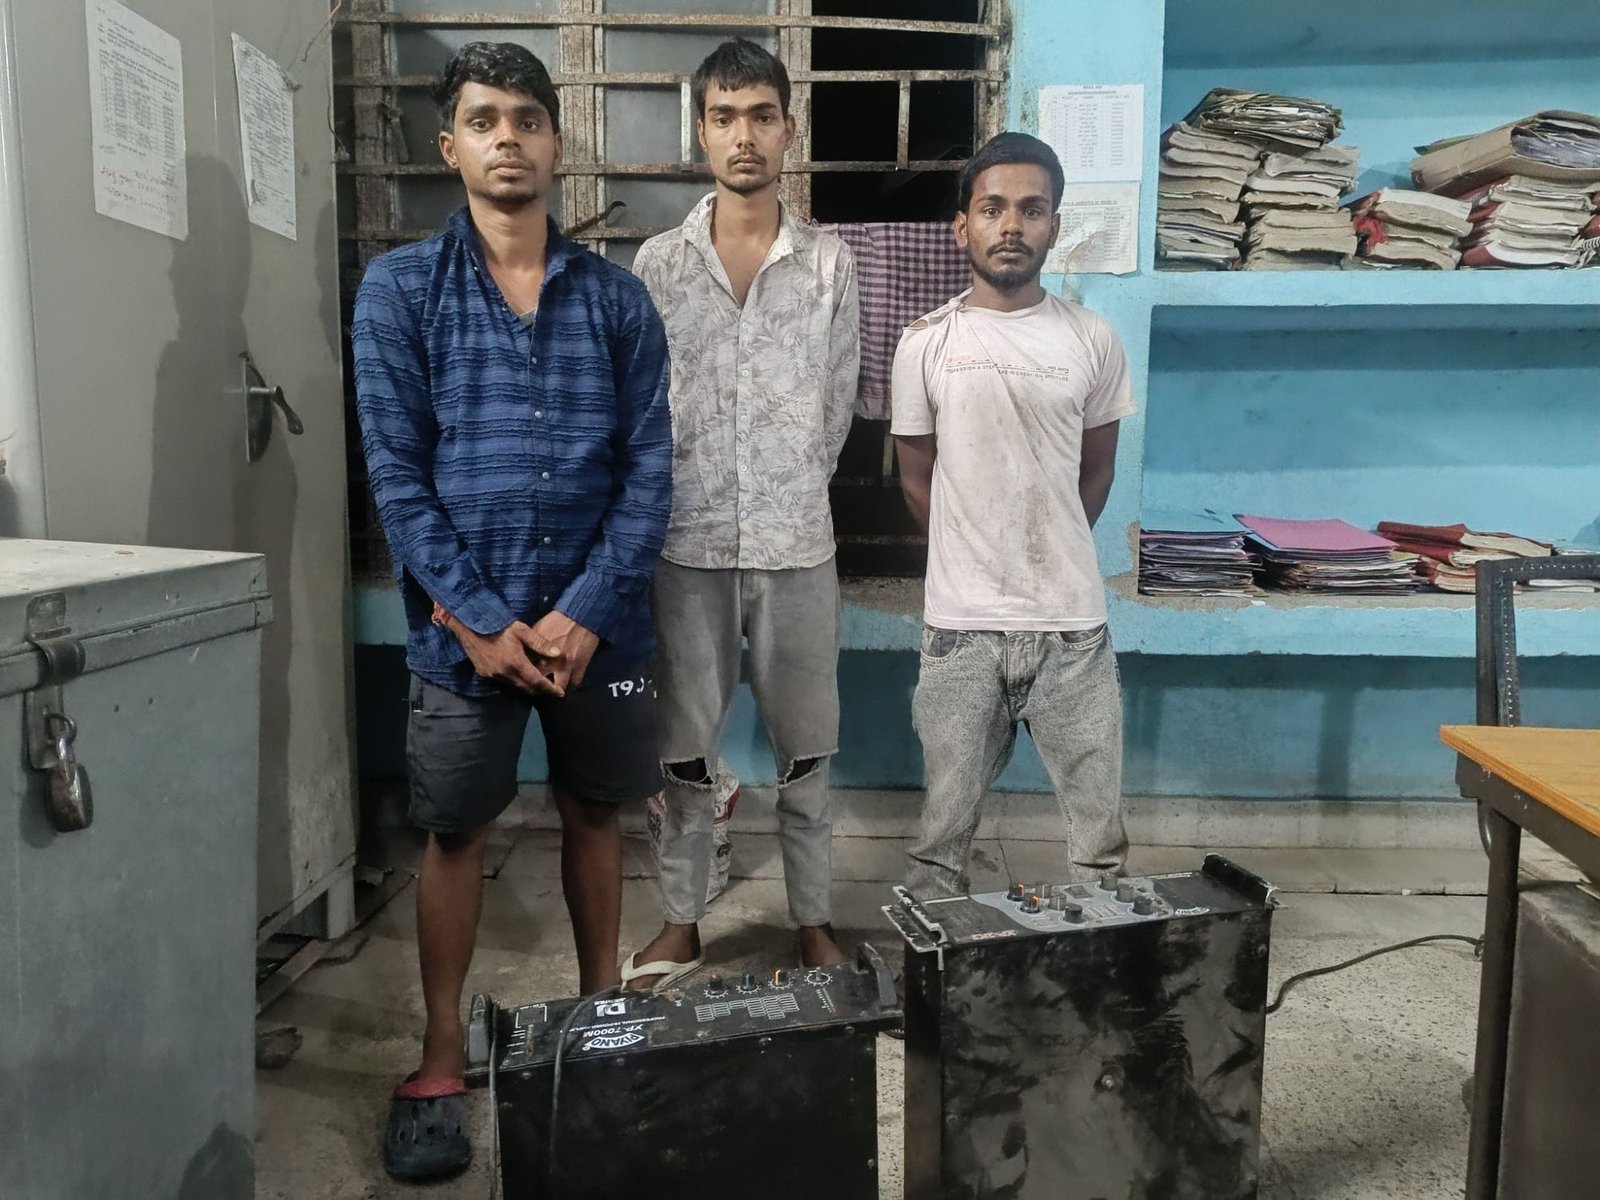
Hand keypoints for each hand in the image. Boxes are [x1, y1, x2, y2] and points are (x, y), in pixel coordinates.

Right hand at [446, 617, 562, 696]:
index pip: (537, 682)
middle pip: (527, 688)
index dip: (549, 689)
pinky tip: (519, 675)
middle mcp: (504, 673)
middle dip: (540, 690)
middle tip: (552, 689)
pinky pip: (504, 682)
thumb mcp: (521, 629)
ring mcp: (493, 675)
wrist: (469, 625)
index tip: (560, 693)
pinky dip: (514, 681)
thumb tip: (558, 653)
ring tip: (538, 683)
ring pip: (515, 686)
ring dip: (527, 686)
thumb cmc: (498, 624)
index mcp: (515, 662)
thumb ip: (540, 643)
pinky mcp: (484, 674)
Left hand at [524, 610, 600, 693]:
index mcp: (539, 652)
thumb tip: (524, 654)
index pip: (528, 671)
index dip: (526, 676)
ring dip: (555, 692)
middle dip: (538, 688)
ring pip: (559, 689)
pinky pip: (574, 684)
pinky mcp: (580, 667)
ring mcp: (567, 667)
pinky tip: (566, 688)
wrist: (581, 615)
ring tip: (552, 692)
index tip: (525, 678)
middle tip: (537, 690)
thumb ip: (531, 644)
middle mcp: (551, 662)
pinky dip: (570, 688)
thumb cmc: (558, 620)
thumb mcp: (538, 628)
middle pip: (541, 684)